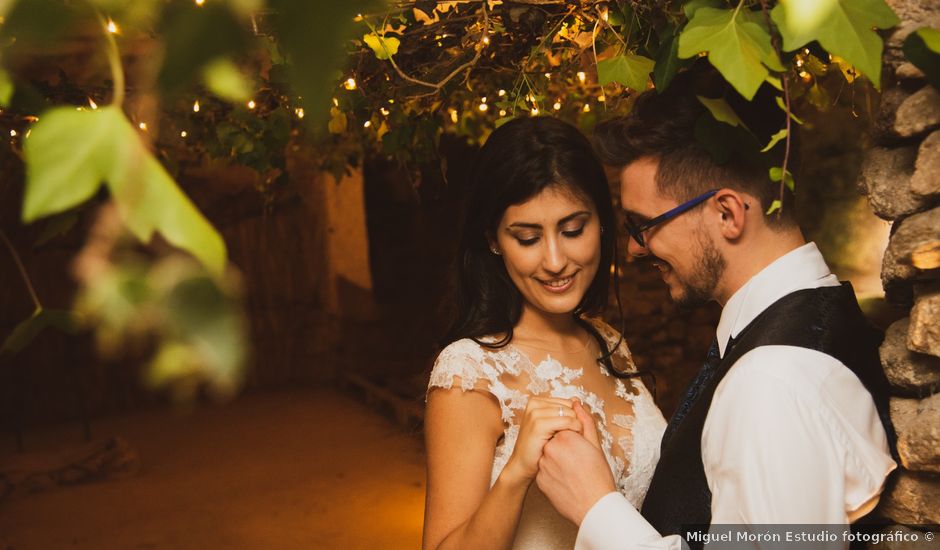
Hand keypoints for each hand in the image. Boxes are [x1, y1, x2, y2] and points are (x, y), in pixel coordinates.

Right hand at [503, 397, 581, 482]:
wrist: (522, 465)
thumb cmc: (538, 448)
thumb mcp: (551, 425)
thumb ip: (564, 411)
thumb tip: (577, 399)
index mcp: (536, 401)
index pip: (569, 402)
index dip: (574, 417)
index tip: (570, 432)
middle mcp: (534, 404)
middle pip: (571, 407)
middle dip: (576, 422)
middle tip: (570, 438)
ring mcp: (535, 413)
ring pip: (571, 414)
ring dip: (576, 428)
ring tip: (568, 441)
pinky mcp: (538, 424)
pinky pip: (568, 422)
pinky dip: (574, 431)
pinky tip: (568, 443)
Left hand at [536, 400, 616, 524]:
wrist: (594, 507)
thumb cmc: (599, 476)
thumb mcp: (595, 445)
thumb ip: (584, 421)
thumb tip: (576, 402)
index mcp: (565, 437)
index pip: (564, 427)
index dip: (574, 437)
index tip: (582, 449)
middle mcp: (550, 448)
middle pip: (555, 439)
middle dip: (564, 447)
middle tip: (578, 461)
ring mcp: (544, 465)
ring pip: (549, 455)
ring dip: (558, 460)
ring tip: (573, 472)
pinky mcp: (540, 479)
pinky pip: (545, 470)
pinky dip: (553, 473)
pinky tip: (566, 481)